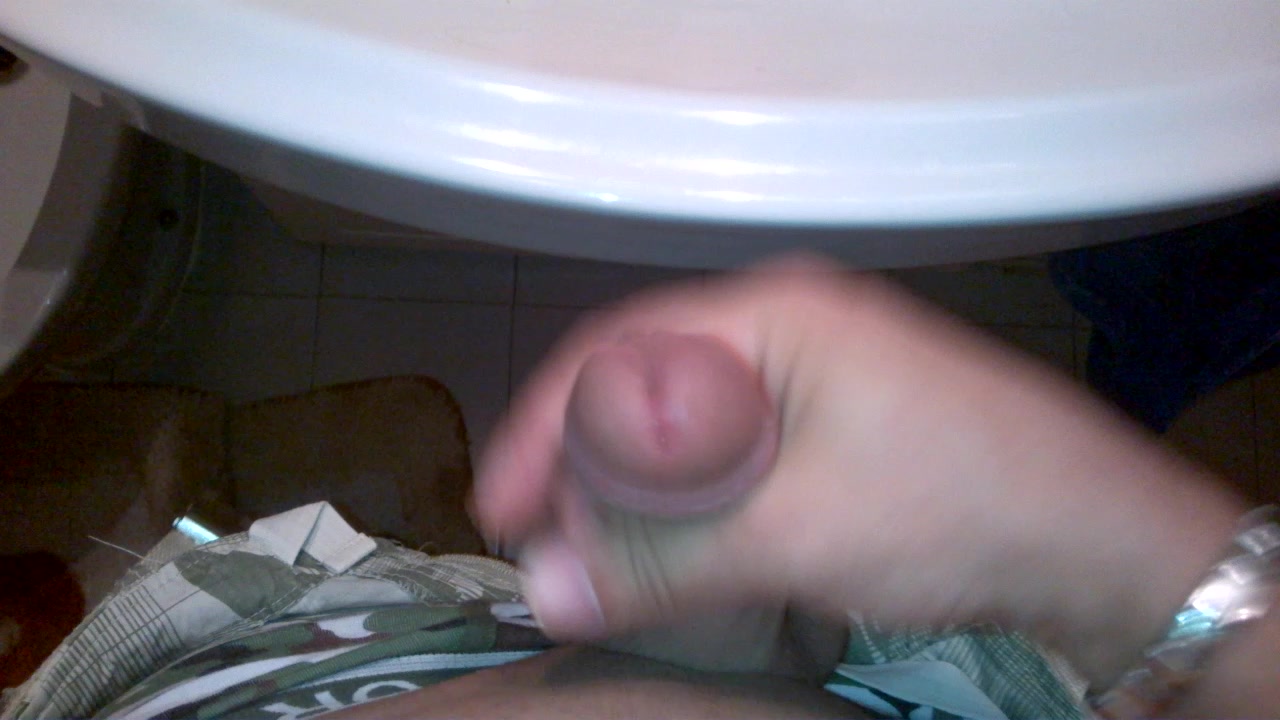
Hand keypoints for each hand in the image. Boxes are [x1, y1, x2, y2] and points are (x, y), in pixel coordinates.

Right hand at [473, 255, 1242, 687]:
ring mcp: (823, 371)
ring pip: (696, 423)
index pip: (622, 351)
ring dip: (640, 487)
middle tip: (544, 539)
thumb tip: (541, 594)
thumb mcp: (797, 534)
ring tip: (596, 550)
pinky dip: (695, 498)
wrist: (1104, 543)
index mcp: (774, 313)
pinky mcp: (845, 421)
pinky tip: (678, 543)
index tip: (501, 510)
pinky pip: (740, 450)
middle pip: (652, 383)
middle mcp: (792, 325)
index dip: (545, 427)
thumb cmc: (951, 508)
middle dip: (588, 463)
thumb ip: (664, 562)